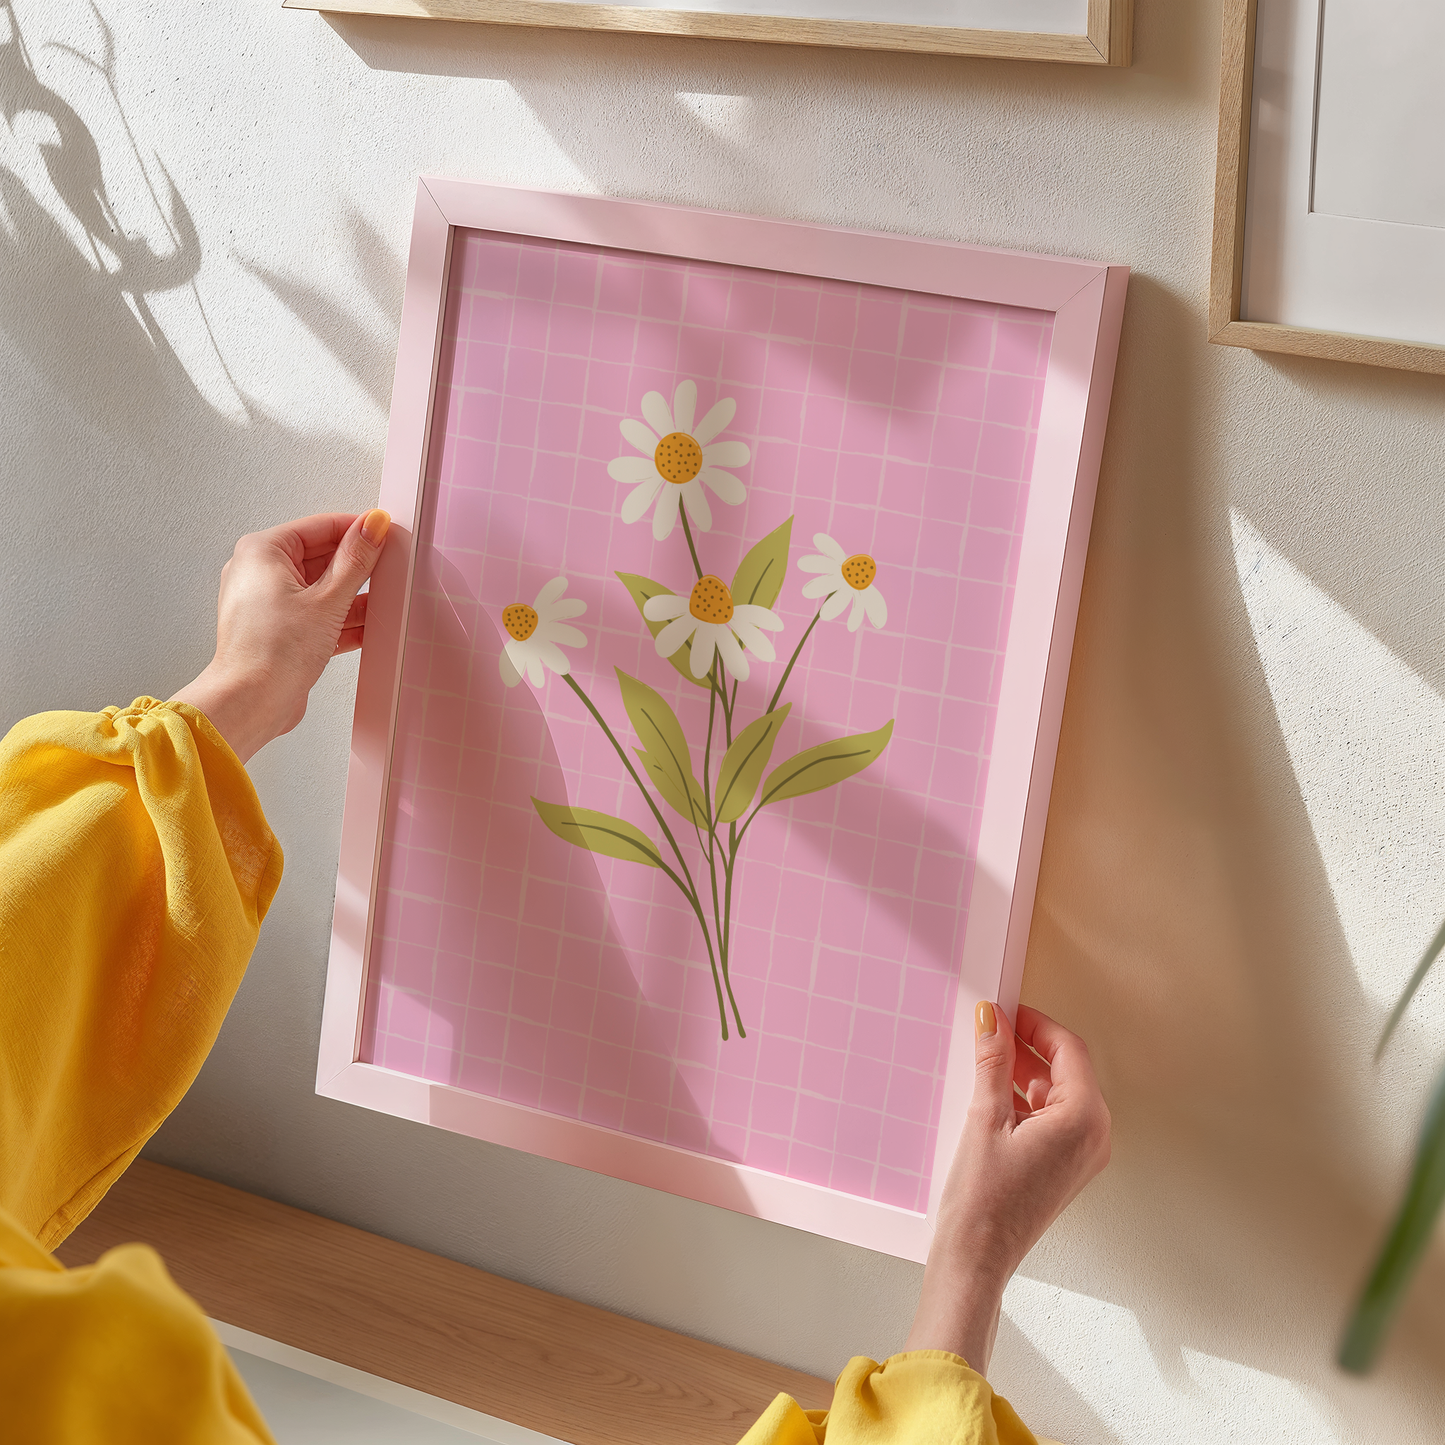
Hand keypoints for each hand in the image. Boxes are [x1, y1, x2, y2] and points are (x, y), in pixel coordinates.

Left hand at [171, 510, 390, 762]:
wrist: (251, 703)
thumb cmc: (271, 653)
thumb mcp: (328, 599)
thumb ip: (355, 561)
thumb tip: (371, 527)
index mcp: (262, 551)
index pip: (320, 526)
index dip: (356, 530)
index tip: (384, 535)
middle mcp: (259, 572)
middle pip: (321, 557)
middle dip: (356, 569)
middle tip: (388, 572)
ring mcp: (268, 603)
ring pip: (321, 589)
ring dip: (352, 598)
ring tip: (381, 604)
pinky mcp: (279, 630)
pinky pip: (316, 614)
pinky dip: (340, 619)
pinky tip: (367, 628)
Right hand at [904, 1003, 1110, 1371]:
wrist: (975, 1260)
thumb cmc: (984, 1203)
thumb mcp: (985, 1118)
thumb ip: (993, 1062)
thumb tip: (992, 1020)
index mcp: (1084, 1120)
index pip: (1069, 1050)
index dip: (1036, 1024)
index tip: (1006, 1010)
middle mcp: (1093, 1137)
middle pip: (1066, 1071)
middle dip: (1028, 1047)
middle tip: (992, 1030)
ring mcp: (1080, 1155)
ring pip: (1056, 1095)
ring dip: (1023, 1074)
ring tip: (984, 1061)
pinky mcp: (1062, 1168)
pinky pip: (1050, 1119)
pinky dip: (1024, 1101)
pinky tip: (990, 1095)